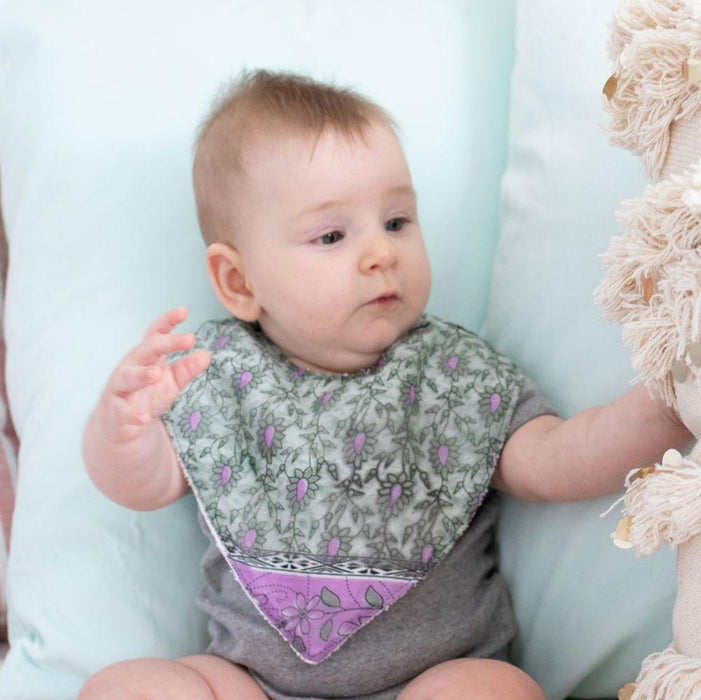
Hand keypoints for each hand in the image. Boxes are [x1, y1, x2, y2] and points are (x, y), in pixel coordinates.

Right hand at [99, 307, 210, 443]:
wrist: (119, 425)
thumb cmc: (146, 395)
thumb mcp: (171, 381)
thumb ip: (187, 369)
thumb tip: (206, 355)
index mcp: (146, 357)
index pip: (156, 335)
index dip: (168, 322)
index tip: (184, 311)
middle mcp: (130, 367)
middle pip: (146, 350)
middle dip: (166, 343)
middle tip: (189, 339)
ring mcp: (119, 389)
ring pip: (127, 378)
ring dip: (141, 375)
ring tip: (156, 374)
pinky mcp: (114, 411)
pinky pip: (122, 412)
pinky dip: (132, 415)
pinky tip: (144, 418)